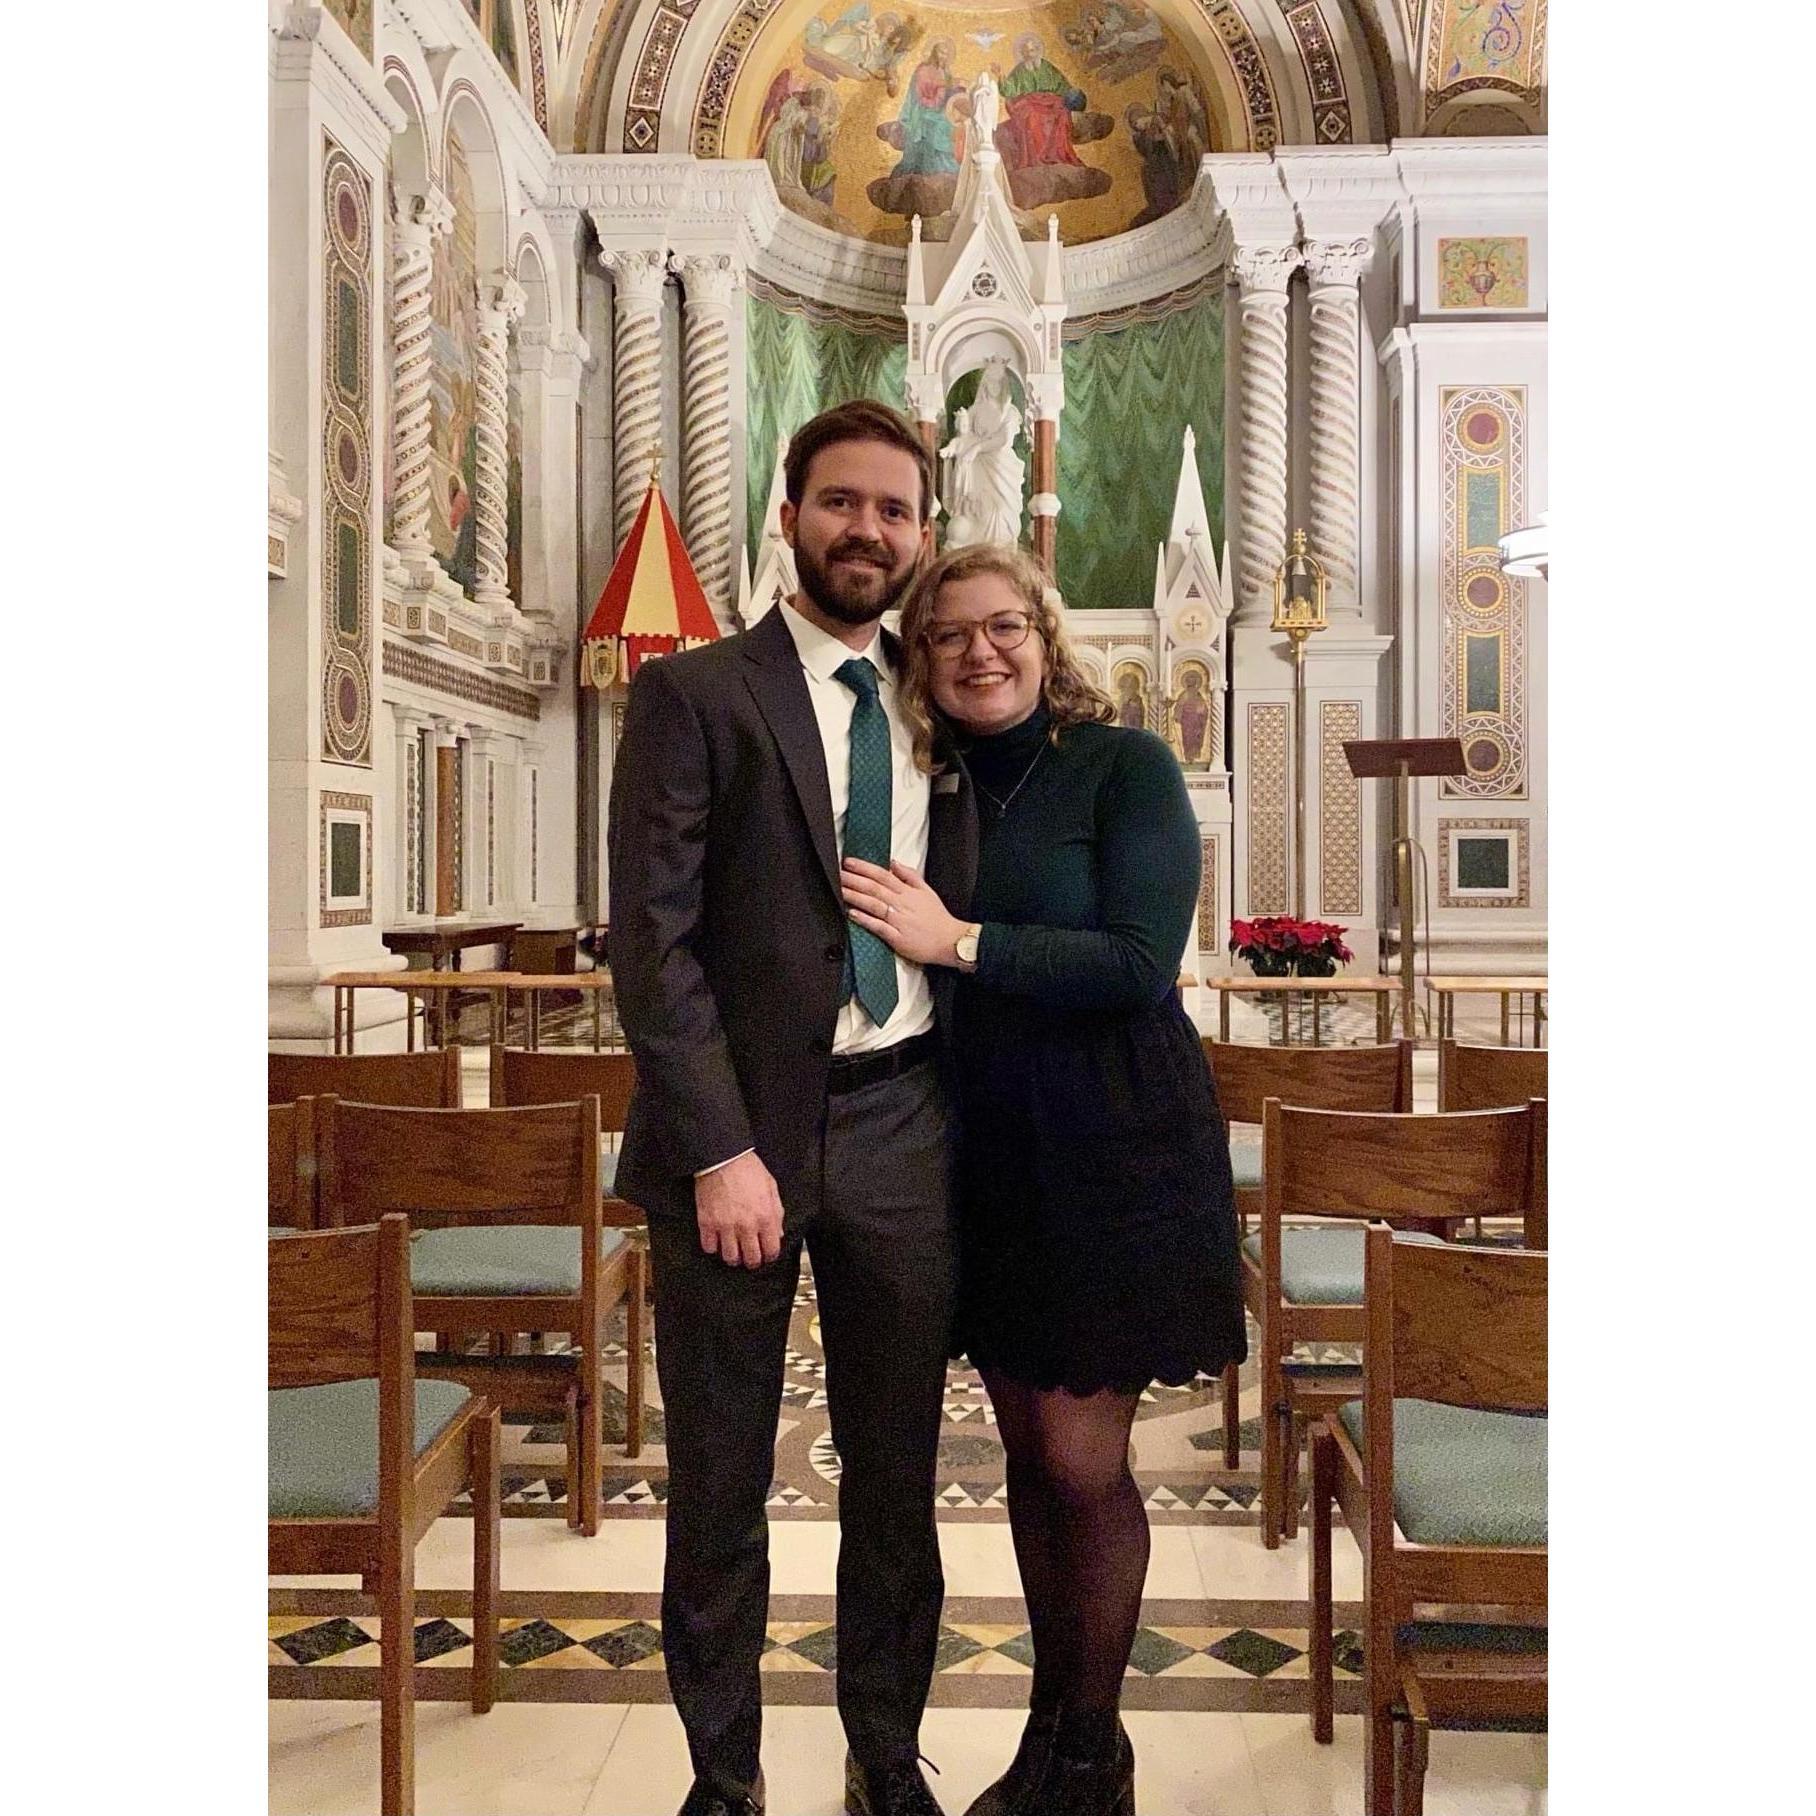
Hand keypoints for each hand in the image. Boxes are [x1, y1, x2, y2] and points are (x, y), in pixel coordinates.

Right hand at [694, 1150, 784, 1268]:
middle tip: (750, 1256)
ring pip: (730, 1258)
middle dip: (752, 1261)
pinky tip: (716, 1240)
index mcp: (765, 1217)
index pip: (771, 1251)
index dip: (770, 1256)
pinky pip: (709, 1247)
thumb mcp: (771, 1187)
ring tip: (733, 1251)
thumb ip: (777, 1212)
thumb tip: (777, 1232)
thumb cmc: (746, 1168)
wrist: (722, 1158)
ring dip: (733, 1257)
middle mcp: (747, 1225)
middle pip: (751, 1259)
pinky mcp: (707, 1223)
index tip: (766, 1254)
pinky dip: (713, 1247)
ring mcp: (726, 1226)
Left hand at [841, 857, 966, 966]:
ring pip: (874, 905)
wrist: (951, 941)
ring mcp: (899, 921)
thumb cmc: (938, 918)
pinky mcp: (898, 938)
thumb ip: (909, 875)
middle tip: (836, 872)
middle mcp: (902, 904)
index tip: (849, 862)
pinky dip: (865, 920)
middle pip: (874, 888)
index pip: (882, 875)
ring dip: (855, 896)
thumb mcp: (927, 891)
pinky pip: (879, 927)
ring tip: (839, 889)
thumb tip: (893, 862)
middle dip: (854, 879)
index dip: (864, 868)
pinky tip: (852, 914)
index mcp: (907, 892)